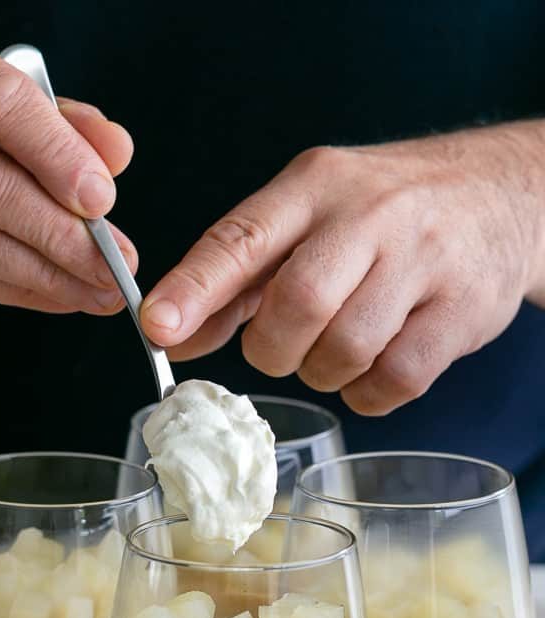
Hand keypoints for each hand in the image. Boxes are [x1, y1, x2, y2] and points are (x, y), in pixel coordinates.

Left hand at [140, 123, 544, 413]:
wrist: (498, 194)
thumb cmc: (382, 215)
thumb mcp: (307, 219)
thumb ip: (237, 280)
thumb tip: (173, 335)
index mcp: (315, 185)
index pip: (243, 238)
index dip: (195, 289)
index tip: (158, 328)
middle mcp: (371, 215)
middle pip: (297, 304)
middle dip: (273, 347)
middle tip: (281, 346)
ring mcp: (425, 260)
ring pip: (346, 349)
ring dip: (324, 370)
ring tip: (338, 345)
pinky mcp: (463, 310)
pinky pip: (395, 379)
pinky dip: (368, 391)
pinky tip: (372, 366)